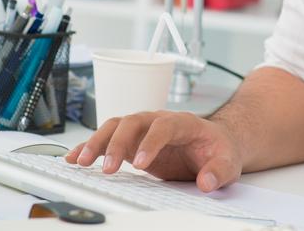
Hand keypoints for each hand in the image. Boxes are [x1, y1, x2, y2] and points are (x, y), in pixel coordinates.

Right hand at [65, 110, 242, 191]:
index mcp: (184, 122)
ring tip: (82, 162)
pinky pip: (108, 140)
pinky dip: (90, 147)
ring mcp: (144, 130)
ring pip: (116, 126)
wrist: (214, 142)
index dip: (151, 142)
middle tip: (108, 168)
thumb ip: (218, 171)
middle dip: (118, 143)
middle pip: (133, 121)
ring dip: (98, 142)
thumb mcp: (228, 162)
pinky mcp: (133, 142)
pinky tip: (75, 158)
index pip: (164, 125)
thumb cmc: (218, 149)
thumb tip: (206, 182)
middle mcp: (159, 120)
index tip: (141, 164)